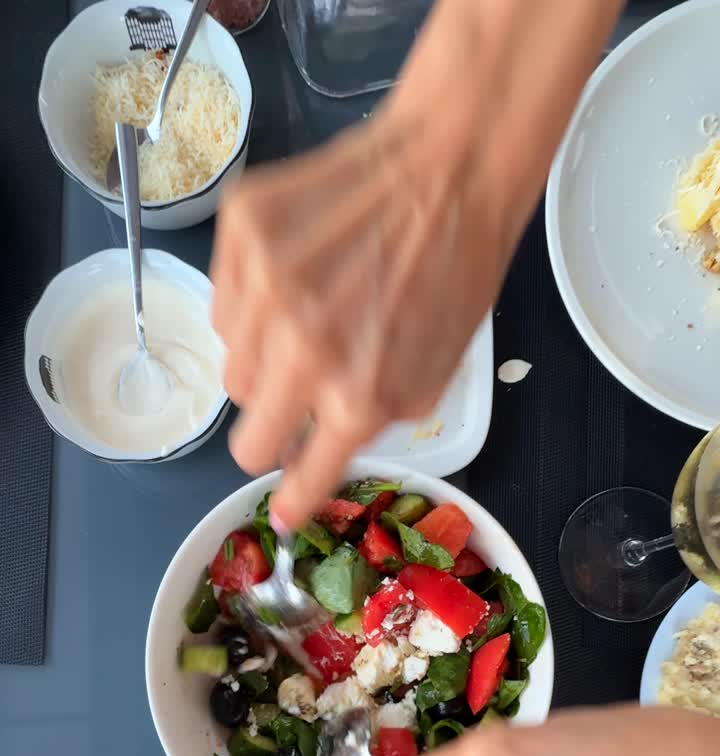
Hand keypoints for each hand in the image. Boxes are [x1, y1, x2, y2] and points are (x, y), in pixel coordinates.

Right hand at [212, 0, 620, 528]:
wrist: (447, 172)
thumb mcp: (432, 378)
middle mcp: (302, 351)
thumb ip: (370, 425)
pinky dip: (250, 307)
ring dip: (263, 362)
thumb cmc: (452, 277)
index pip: (301, 479)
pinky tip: (294, 278)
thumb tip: (312, 460)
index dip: (291, 500)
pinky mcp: (241, 234)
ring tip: (307, 320)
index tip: (282, 512)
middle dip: (270, 431)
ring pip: (232, 368)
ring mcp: (264, 289)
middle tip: (293, 400)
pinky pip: (222, 306)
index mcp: (358, 396)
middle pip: (246, 437)